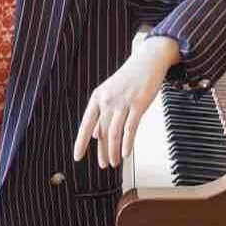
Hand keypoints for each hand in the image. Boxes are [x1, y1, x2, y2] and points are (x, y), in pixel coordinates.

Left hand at [73, 36, 180, 167]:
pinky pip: (130, 129)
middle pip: (102, 132)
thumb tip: (96, 135)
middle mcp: (108, 99)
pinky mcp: (138, 104)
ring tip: (115, 162)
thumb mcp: (111, 93)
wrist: (148, 60)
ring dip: (114, 152)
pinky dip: (127, 144)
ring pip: (114, 133)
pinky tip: (127, 153)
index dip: (81, 142)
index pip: (86, 124)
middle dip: (102, 152)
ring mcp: (123, 101)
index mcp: (98, 97)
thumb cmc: (130, 78)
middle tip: (104, 164)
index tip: (77, 156)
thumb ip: (103, 114)